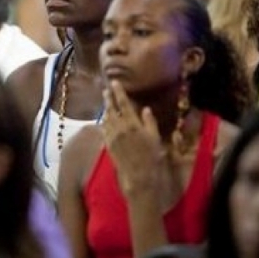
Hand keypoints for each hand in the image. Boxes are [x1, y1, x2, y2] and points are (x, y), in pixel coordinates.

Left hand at [101, 81, 163, 197]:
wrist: (139, 175)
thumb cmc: (151, 156)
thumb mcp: (155, 137)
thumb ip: (149, 122)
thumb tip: (145, 109)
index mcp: (132, 124)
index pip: (123, 103)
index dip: (119, 92)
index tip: (114, 83)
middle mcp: (120, 128)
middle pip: (112, 109)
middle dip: (108, 98)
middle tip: (106, 90)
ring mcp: (112, 136)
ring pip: (106, 118)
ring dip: (106, 109)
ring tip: (105, 102)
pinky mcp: (108, 144)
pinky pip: (104, 129)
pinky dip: (104, 122)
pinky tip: (104, 119)